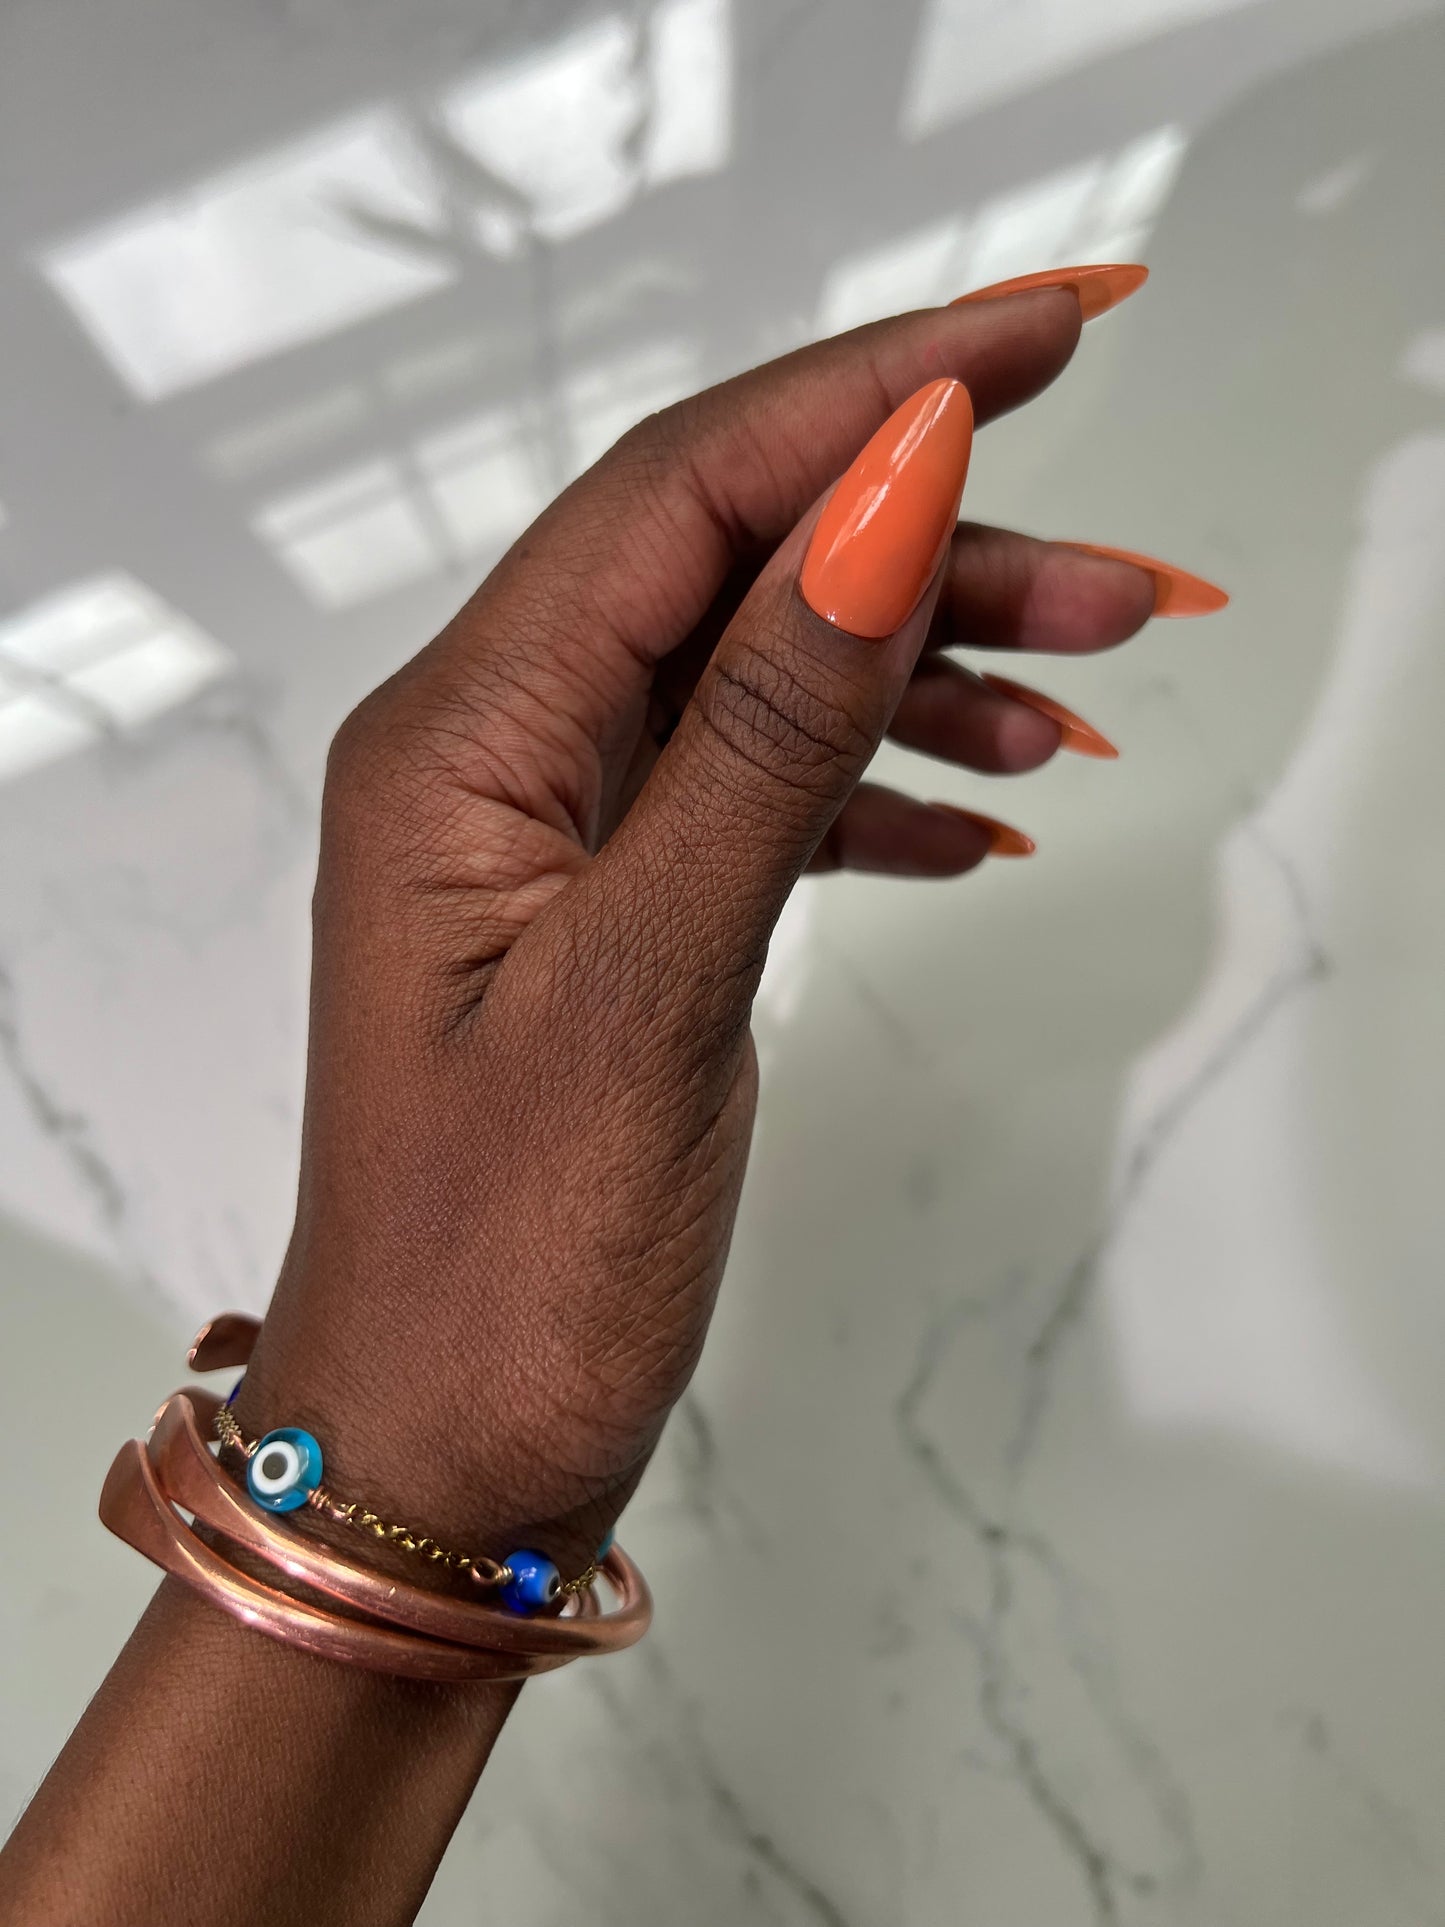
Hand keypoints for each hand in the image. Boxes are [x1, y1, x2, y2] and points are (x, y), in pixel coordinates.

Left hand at [233, 292, 1163, 1574]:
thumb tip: (882, 491)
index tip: (1045, 334)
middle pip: (738, 571)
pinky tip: (985, 811)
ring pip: (765, 680)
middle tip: (1130, 581)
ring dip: (929, 671)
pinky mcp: (614, 905)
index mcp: (459, 741)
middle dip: (937, 544)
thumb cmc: (500, 1265)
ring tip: (1088, 698)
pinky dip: (879, 785)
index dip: (871, 395)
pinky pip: (761, 791)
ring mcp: (553, 832)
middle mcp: (493, 756)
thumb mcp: (646, 986)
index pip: (684, 493)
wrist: (445, 1457)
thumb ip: (762, 733)